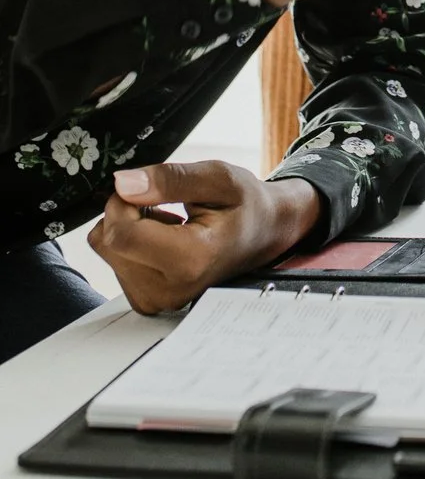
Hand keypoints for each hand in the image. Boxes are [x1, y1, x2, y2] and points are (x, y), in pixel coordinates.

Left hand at [88, 161, 320, 314]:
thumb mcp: (218, 177)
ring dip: (130, 227)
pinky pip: (114, 263)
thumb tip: (123, 184)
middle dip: (125, 212)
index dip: (123, 200)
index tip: (149, 188)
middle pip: (107, 242)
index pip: (120, 234)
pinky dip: (132, 244)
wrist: (264, 235)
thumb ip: (171, 179)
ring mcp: (158, 300)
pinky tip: (163, 238)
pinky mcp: (148, 301)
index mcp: (191, 260)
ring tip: (170, 222)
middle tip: (164, 203)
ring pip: (106, 251)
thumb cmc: (245, 205)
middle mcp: (171, 290)